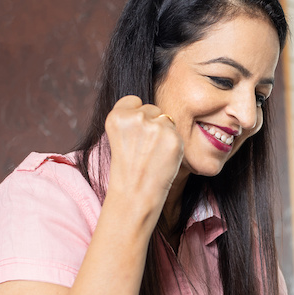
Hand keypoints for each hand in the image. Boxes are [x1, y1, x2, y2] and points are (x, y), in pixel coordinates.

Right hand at [103, 95, 182, 213]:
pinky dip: (173, 144)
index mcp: (117, 116)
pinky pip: (177, 132)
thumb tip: (150, 108)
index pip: (133, 101)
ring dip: (164, 133)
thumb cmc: (127, 167)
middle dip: (152, 124)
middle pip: (152, 108)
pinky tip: (163, 157)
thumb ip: (131, 119)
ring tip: (153, 153)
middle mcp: (135, 118)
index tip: (134, 135)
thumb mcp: (119, 137)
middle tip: (144, 148)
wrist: (135, 193)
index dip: (136, 117)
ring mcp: (155, 127)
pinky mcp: (173, 137)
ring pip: (166, 119)